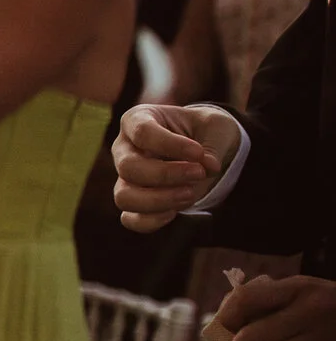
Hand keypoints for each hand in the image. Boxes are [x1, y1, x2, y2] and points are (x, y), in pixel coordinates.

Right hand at [111, 103, 239, 230]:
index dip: (171, 145)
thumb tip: (208, 168)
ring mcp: (125, 177)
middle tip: (199, 173)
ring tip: (190, 194)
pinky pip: (130, 219)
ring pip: (124, 196)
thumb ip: (212, 147)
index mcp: (138, 120)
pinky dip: (153, 220)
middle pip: (128, 167)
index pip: (141, 132)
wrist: (206, 148)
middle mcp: (124, 149)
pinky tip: (176, 211)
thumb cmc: (205, 131)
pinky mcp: (134, 202)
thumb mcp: (215, 127)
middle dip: (166, 174)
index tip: (199, 153)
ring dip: (159, 200)